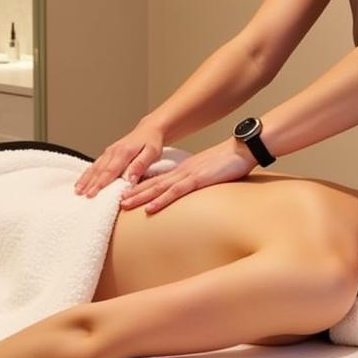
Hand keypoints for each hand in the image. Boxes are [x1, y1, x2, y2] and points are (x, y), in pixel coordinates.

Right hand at [75, 120, 165, 196]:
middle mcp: (113, 151)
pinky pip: (96, 163)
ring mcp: (109, 151)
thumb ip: (140, 164)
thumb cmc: (152, 142)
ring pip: (95, 167)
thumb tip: (130, 179)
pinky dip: (88, 173)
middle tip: (81, 195)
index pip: (110, 171)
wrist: (149, 129)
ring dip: (85, 178)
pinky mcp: (108, 152)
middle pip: (99, 170)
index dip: (100, 183)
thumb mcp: (152, 152)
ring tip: (77, 190)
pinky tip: (82, 180)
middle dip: (89, 183)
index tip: (92, 194)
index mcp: (124, 152)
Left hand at [119, 140, 255, 213]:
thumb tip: (192, 188)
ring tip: (124, 204)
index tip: (126, 193)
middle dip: (133, 192)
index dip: (141, 187)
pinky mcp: (197, 180)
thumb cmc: (229, 161)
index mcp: (184, 170)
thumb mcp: (209, 171)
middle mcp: (182, 171)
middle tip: (116, 201)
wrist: (242, 149)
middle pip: (152, 183)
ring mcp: (188, 175)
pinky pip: (175, 192)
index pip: (158, 179)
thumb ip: (198, 180)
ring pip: (158, 188)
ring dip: (140, 197)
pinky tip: (149, 208)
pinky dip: (160, 200)